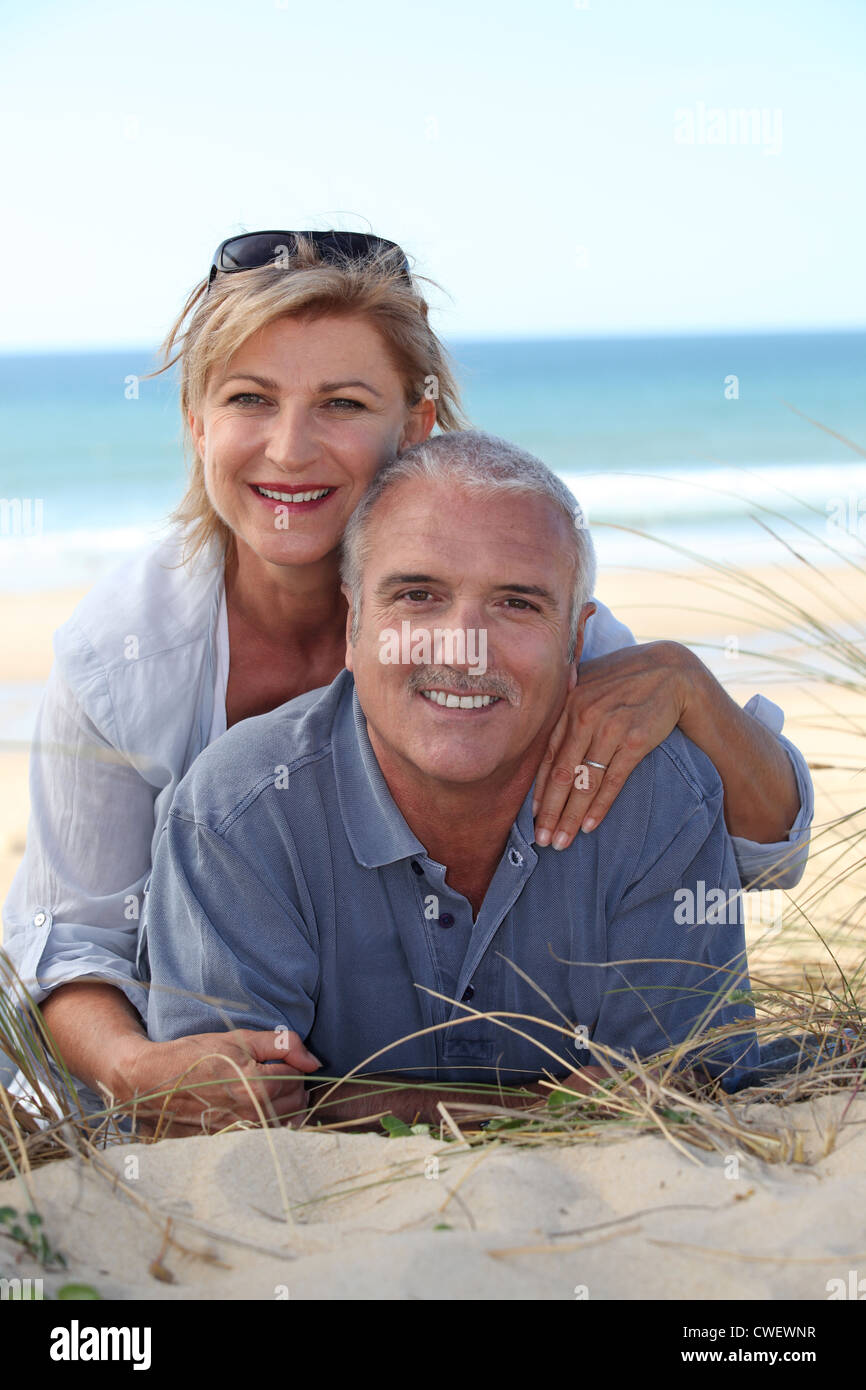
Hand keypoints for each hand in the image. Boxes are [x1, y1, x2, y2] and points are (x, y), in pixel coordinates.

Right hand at [115, 1028, 320, 1136]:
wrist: (154, 1082)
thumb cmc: (197, 1055)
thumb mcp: (241, 1039)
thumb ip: (283, 1045)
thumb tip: (314, 1061)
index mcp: (259, 1086)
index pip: (299, 1077)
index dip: (292, 1064)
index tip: (276, 1058)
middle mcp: (254, 1114)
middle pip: (297, 1102)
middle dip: (291, 1085)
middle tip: (270, 1071)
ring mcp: (243, 1132)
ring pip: (285, 1120)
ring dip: (282, 1104)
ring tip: (260, 1088)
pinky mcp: (233, 1141)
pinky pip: (266, 1133)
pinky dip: (268, 1120)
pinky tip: (252, 1106)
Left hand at [533, 641, 691, 849]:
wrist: (670, 671)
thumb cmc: (624, 681)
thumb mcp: (589, 687)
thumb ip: (566, 711)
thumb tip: (542, 742)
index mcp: (569, 706)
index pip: (547, 758)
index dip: (539, 791)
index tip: (531, 818)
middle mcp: (585, 717)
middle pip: (561, 774)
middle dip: (550, 812)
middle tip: (542, 840)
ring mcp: (610, 729)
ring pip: (584, 782)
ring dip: (571, 816)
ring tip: (562, 842)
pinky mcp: (636, 741)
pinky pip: (612, 781)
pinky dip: (599, 806)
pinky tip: (589, 826)